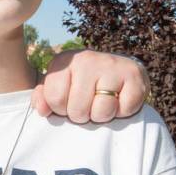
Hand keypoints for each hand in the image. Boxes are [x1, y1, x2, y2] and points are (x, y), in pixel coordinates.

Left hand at [31, 50, 149, 122]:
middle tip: (89, 104)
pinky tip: (120, 100)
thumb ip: (44, 98)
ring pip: (101, 112)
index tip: (69, 102)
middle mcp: (87, 58)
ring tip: (103, 102)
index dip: (61, 109)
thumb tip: (42, 110)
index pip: (54, 99)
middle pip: (77, 109)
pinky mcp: (134, 75)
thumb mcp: (60, 87)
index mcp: (64, 60)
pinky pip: (124, 109)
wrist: (120, 71)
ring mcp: (111, 65)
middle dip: (82, 115)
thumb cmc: (83, 84)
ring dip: (102, 116)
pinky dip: (122, 112)